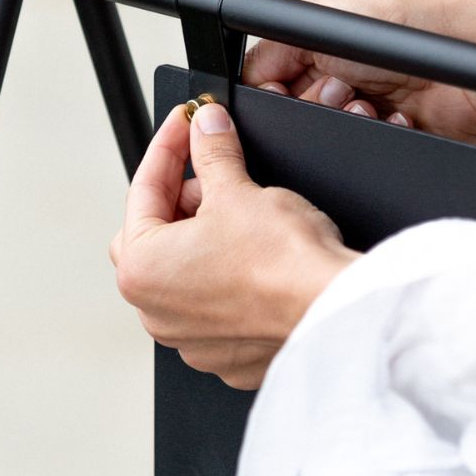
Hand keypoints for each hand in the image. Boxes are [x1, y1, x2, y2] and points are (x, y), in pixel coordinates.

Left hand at [109, 100, 358, 388]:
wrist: (334, 310)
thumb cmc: (282, 263)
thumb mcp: (238, 189)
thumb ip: (212, 151)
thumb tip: (207, 128)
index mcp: (142, 270)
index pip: (143, 190)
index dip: (169, 146)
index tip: (186, 123)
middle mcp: (156, 312)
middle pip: (156, 233)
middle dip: (182, 195)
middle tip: (214, 171)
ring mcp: (191, 338)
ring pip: (184, 270)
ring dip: (204, 236)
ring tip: (239, 212)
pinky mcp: (228, 352)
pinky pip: (214, 302)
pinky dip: (226, 275)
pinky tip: (252, 255)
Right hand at [243, 0, 475, 146]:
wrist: (467, 51)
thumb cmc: (402, 22)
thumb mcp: (316, 15)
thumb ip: (268, 46)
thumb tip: (241, 82)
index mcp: (317, 48)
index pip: (271, 87)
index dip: (278, 97)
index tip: (288, 95)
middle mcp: (341, 79)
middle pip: (299, 119)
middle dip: (318, 109)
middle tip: (342, 90)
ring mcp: (369, 111)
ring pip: (333, 142)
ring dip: (351, 127)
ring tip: (372, 104)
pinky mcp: (397, 138)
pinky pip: (371, 156)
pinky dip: (383, 139)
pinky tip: (397, 117)